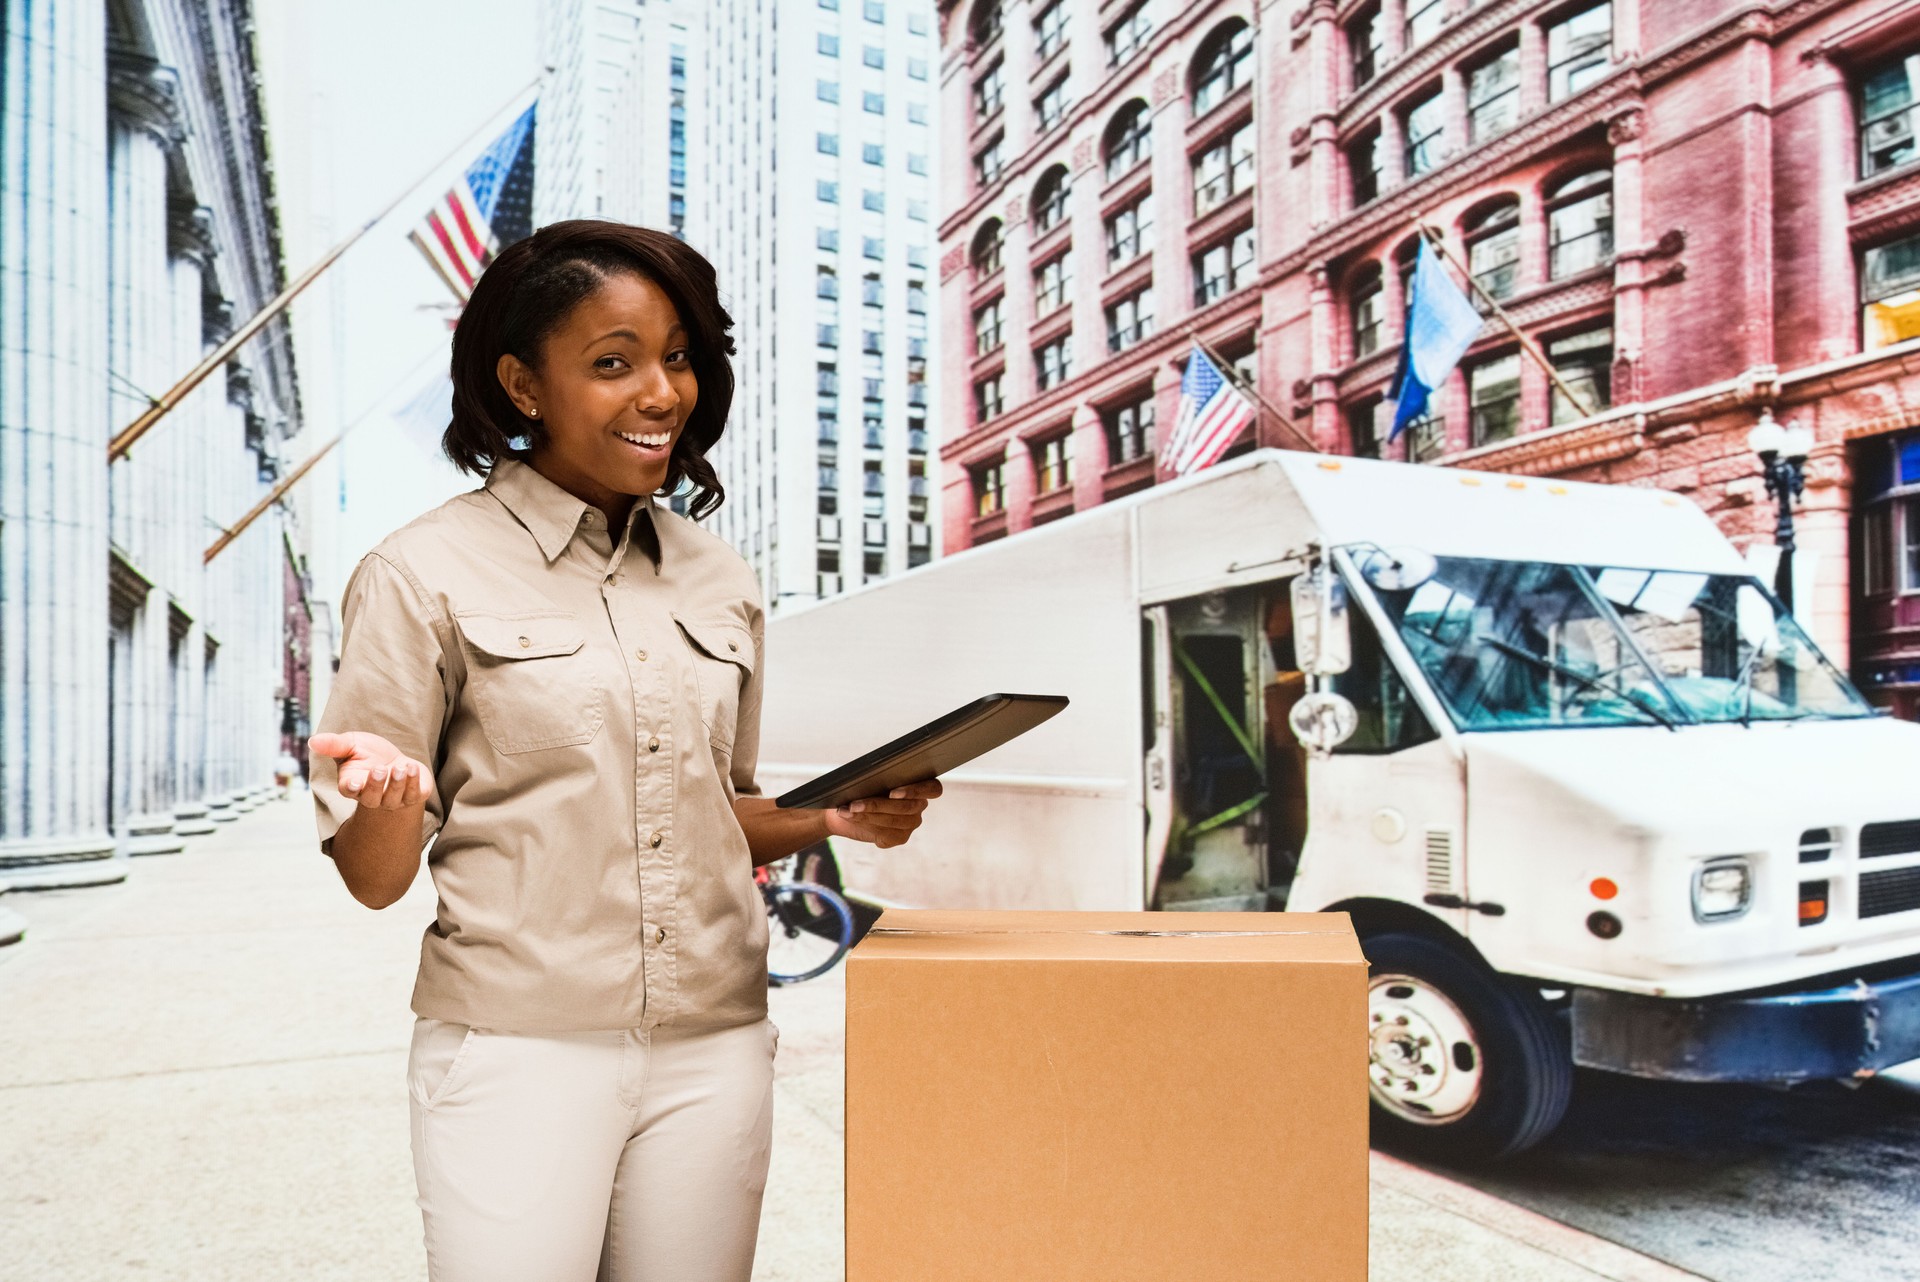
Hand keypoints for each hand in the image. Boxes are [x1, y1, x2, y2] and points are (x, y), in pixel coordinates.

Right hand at [309, 731, 433, 810]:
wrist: (394, 759)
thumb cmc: (368, 753)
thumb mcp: (351, 744)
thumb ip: (333, 744)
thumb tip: (312, 740)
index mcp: (352, 785)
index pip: (348, 791)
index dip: (351, 787)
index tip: (354, 781)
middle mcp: (371, 797)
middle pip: (371, 798)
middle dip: (376, 785)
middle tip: (379, 769)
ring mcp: (392, 800)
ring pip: (393, 798)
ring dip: (397, 783)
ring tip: (399, 767)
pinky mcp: (412, 796)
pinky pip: (414, 794)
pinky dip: (414, 782)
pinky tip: (412, 767)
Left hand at [825, 777, 942, 849]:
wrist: (850, 806)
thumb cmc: (863, 786)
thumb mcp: (871, 778)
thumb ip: (878, 777)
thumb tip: (869, 778)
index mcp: (921, 786)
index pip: (933, 789)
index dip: (915, 791)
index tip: (893, 793)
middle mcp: (919, 806)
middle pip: (906, 808)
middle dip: (877, 805)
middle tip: (855, 804)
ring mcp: (911, 824)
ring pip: (892, 821)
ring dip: (866, 815)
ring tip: (847, 810)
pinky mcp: (899, 838)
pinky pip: (884, 833)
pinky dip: (863, 824)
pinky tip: (849, 817)